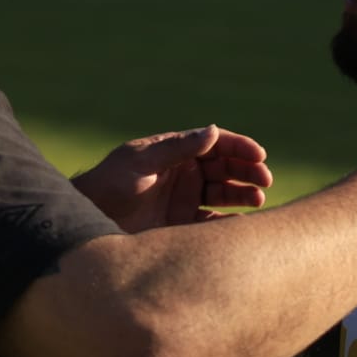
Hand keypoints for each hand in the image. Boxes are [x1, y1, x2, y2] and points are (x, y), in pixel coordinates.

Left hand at [73, 126, 271, 232]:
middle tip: (264, 180)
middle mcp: (184, 173)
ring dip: (243, 195)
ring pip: (224, 194)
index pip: (215, 144)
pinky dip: (229, 223)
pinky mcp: (181, 224)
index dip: (239, 147)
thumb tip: (213, 131)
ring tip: (257, 199)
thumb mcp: (143, 162)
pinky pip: (213, 224)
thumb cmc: (111, 183)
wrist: (91, 219)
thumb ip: (177, 148)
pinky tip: (241, 225)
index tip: (258, 155)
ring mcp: (184, 199)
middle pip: (225, 168)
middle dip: (247, 171)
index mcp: (175, 151)